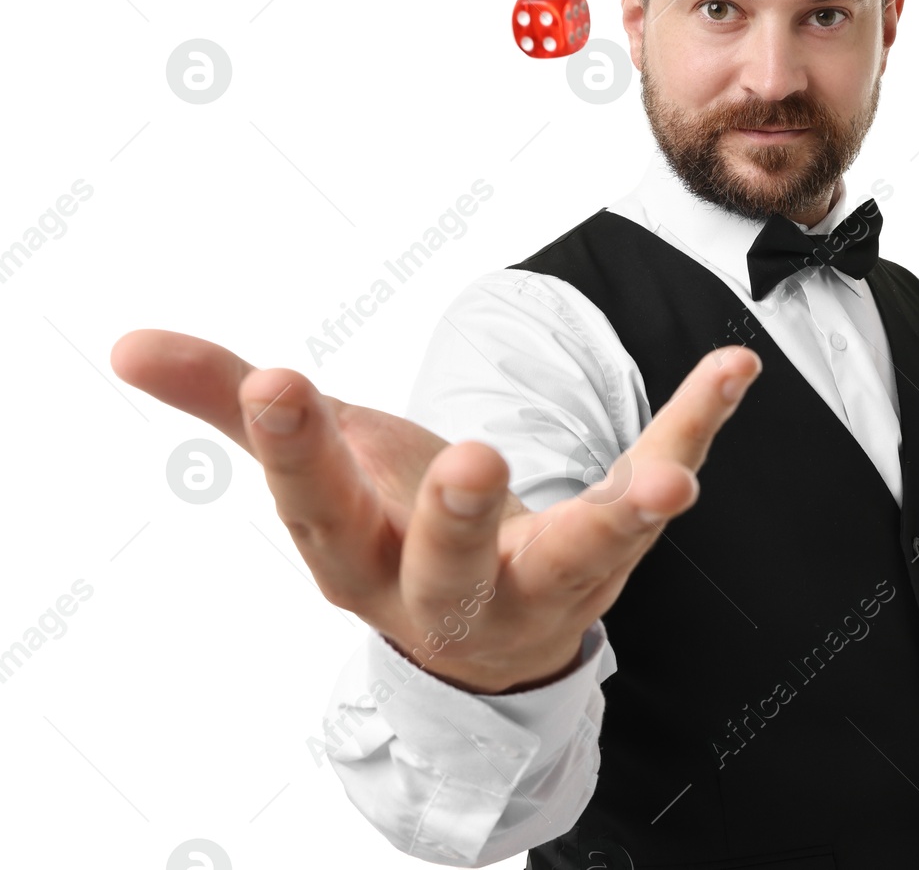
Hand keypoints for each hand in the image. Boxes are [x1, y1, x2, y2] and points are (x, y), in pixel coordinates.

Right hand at [110, 329, 761, 691]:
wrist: (482, 631)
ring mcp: (543, 581)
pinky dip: (697, 423)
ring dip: (625, 517)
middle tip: (472, 459)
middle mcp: (449, 590)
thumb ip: (231, 405)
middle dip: (454, 520)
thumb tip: (127, 342)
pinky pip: (657, 476)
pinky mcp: (614, 548)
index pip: (315, 513)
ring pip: (581, 557)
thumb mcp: (317, 472)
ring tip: (670, 480)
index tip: (276, 381)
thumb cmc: (387, 533)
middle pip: (447, 565)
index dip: (292, 454)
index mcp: (357, 560)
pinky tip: (736, 363)